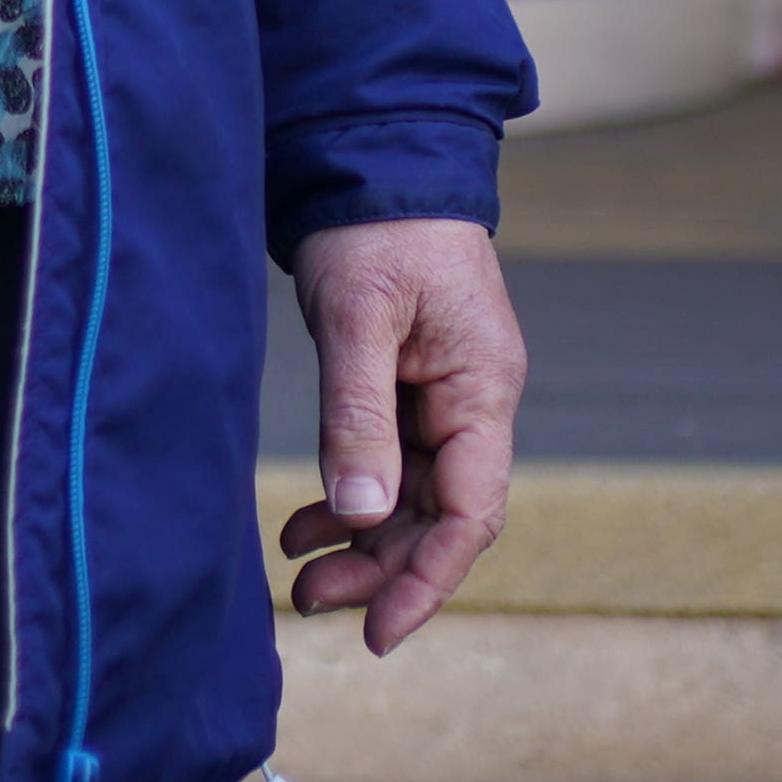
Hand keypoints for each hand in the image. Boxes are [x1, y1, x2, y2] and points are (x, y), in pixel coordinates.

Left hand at [275, 215, 521, 652]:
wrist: (372, 152)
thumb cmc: (376, 225)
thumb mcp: (360, 317)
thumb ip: (360, 416)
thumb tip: (363, 515)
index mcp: (482, 388)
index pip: (472, 510)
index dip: (429, 577)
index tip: (380, 628)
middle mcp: (473, 399)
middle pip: (441, 514)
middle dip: (383, 566)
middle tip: (311, 601)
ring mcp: (442, 393)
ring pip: (412, 495)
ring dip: (362, 538)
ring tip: (299, 573)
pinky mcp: (407, 382)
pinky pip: (389, 460)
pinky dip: (351, 495)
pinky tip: (306, 520)